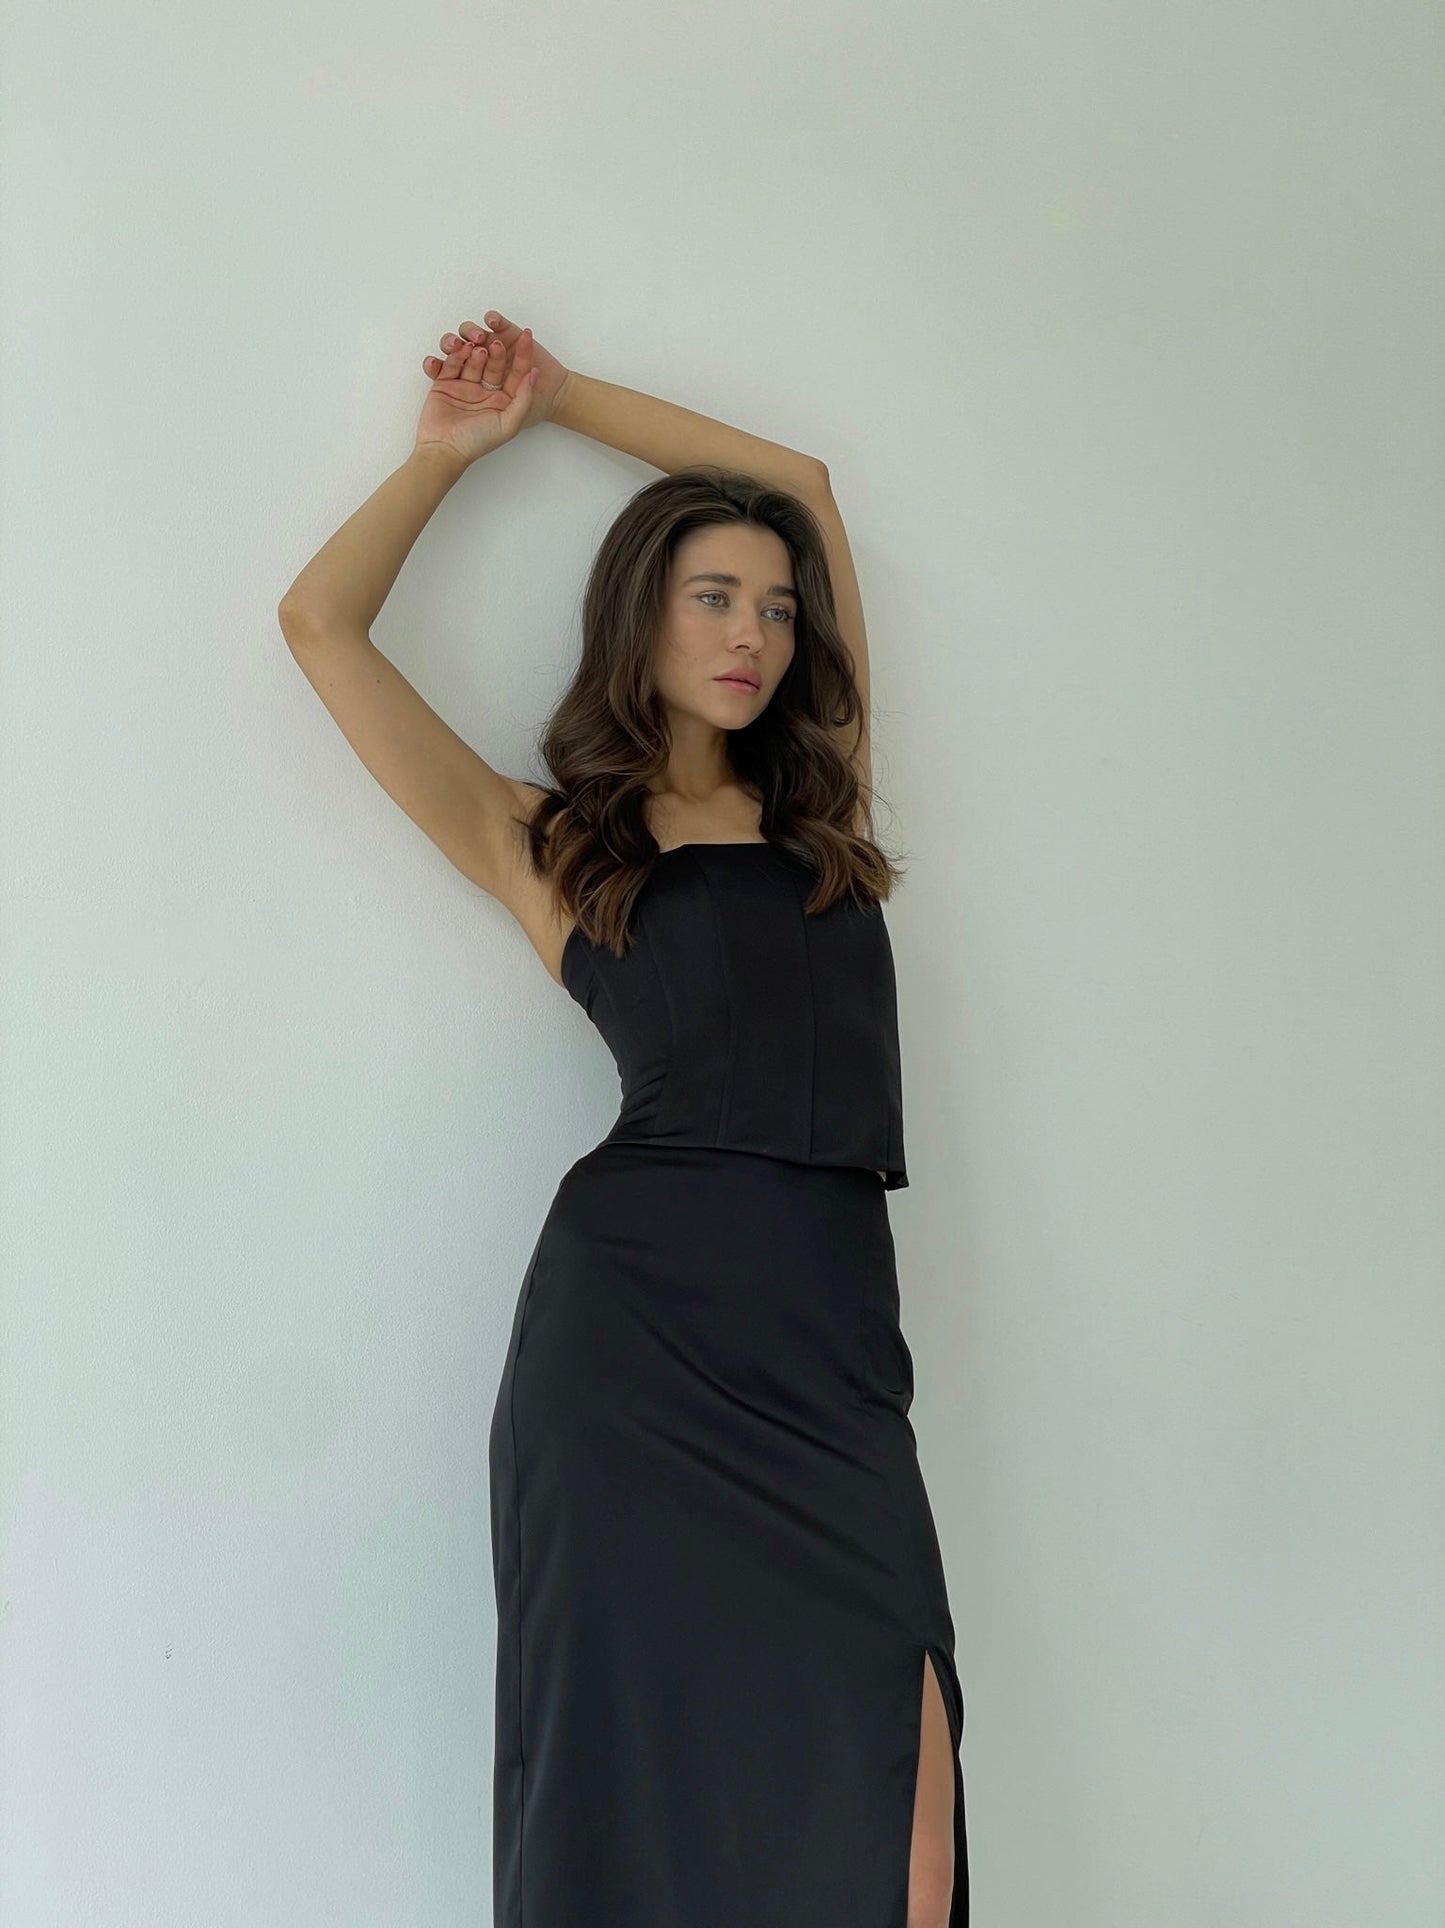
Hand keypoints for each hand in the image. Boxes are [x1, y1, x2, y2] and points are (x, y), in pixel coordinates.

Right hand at [413, 325, 539, 466]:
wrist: (444, 450)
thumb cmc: (477, 442)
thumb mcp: (509, 423)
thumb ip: (524, 398)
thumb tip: (534, 373)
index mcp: (502, 399)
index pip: (515, 372)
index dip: (522, 355)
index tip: (527, 336)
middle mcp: (484, 390)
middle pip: (491, 362)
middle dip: (493, 351)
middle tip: (493, 343)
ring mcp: (464, 385)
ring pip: (469, 359)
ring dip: (470, 350)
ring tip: (472, 348)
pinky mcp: (444, 383)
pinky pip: (448, 364)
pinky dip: (451, 355)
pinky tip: (456, 351)